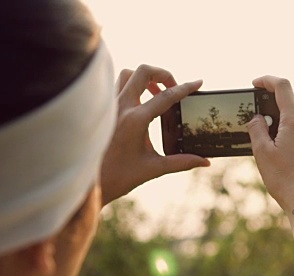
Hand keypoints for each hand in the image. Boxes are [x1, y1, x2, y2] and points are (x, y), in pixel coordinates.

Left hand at [100, 65, 209, 204]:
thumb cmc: (119, 177)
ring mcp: (110, 107)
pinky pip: (117, 86)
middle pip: (143, 72)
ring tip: (157, 93)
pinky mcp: (104, 111)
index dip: (185, 88)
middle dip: (163, 75)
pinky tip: (141, 102)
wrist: (88, 184)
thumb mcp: (154, 169)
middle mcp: (121, 108)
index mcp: (136, 120)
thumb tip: (205, 162)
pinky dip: (132, 86)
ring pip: (127, 74)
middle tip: (174, 88)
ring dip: (145, 78)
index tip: (198, 83)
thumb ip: (182, 162)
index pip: (166, 96)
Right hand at [247, 76, 293, 214]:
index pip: (283, 87)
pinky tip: (292, 161)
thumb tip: (257, 118)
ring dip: (289, 130)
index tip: (257, 84)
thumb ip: (256, 128)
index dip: (268, 80)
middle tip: (263, 132)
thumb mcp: (261, 152)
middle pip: (292, 108)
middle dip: (276, 115)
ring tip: (279, 152)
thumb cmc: (283, 179)